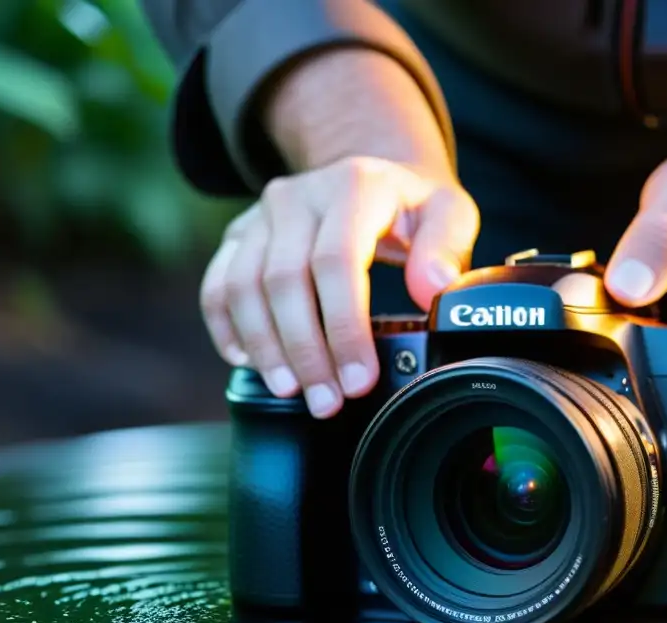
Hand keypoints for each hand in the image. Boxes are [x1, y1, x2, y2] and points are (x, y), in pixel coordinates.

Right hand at [201, 156, 478, 417]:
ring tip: (291, 391)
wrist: (372, 176)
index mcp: (352, 187)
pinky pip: (217, 286)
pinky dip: (227, 329)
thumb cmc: (411, 207)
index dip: (344, 328)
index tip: (359, 379)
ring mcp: (261, 216)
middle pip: (284, 279)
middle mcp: (297, 196)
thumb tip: (432, 288)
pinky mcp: (238, 236)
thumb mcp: (448, 214)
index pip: (337, 262)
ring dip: (265, 348)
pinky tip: (249, 363)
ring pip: (242, 286)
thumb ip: (446, 248)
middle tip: (326, 401)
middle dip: (305, 351)